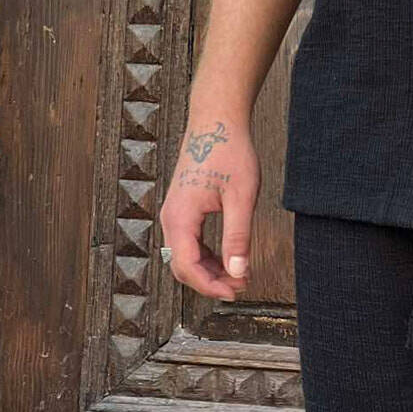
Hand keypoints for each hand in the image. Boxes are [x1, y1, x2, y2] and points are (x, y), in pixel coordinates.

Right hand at [159, 114, 259, 299]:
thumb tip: (238, 272)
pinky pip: (188, 242)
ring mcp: (174, 213)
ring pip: (184, 256)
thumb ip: (238, 237)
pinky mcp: (182, 208)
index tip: (237, 291)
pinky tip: (228, 257)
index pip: (187, 267)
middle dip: (210, 282)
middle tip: (240, 285)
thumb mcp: (241, 198)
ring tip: (238, 274)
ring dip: (209, 270)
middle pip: (182, 266)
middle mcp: (171, 218)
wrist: (216, 121)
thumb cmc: (229, 151)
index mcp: (180, 217)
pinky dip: (206, 256)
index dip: (211, 286)